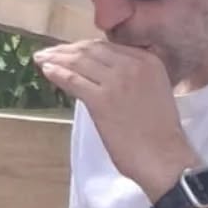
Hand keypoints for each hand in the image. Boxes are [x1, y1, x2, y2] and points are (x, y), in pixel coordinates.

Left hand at [33, 40, 196, 196]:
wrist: (165, 159)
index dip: (85, 48)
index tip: (70, 51)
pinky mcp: (102, 100)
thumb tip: (109, 81)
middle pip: (92, 50)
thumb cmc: (160, 137)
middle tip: (49, 52)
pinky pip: (74, 80)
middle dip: (67, 50)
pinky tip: (47, 70)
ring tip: (42, 59)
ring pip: (80, 62)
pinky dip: (58, 73)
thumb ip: (136, 80)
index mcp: (148, 61)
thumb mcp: (155, 93)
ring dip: (57, 58)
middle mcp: (132, 64)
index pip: (109, 48)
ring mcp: (117, 81)